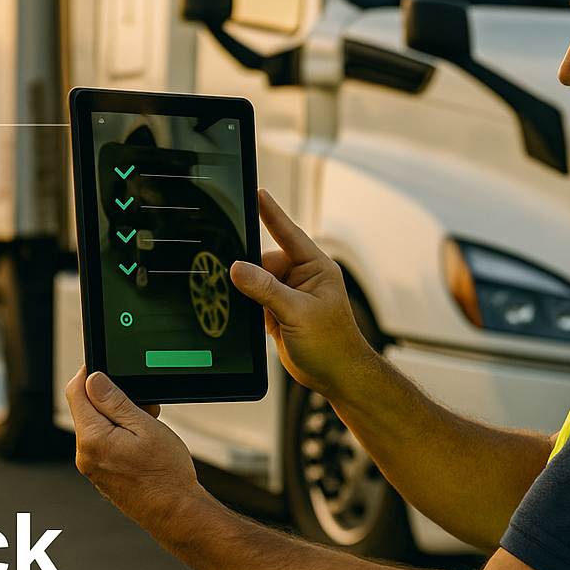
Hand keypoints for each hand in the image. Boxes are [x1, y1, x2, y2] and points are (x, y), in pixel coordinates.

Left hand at [66, 367, 205, 528]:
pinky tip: (142, 440)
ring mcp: (92, 467)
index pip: (76, 392)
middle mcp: (85, 454)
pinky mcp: (102, 475)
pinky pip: (103, 443)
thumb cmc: (166, 475)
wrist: (176, 513)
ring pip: (96, 426)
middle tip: (142, 402)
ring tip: (147, 423)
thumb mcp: (145, 426)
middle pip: (86, 409)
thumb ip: (115, 401)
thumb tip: (94, 379)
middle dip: (111, 397)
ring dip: (118, 416)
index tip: (105, 366)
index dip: (89, 373)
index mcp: (92, 438)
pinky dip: (119, 434)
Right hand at [230, 189, 375, 398]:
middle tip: (232, 275)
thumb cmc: (332, 344)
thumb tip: (238, 268)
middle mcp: (303, 278)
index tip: (257, 193)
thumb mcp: (297, 312)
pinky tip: (246, 314)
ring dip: (248, 291)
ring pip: (257, 282)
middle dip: (250, 270)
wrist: (336, 376)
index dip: (272, 214)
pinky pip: (255, 300)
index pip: (289, 234)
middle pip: (265, 261)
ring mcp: (290, 296)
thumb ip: (266, 289)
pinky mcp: (279, 313)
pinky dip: (248, 306)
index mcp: (316, 268)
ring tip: (250, 305)